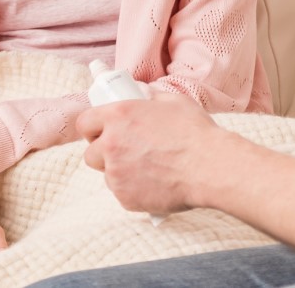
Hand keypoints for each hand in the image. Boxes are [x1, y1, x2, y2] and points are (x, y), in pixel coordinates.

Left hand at [76, 92, 225, 214]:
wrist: (210, 167)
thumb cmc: (195, 132)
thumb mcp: (172, 101)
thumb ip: (149, 98)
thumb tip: (141, 95)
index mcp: (118, 116)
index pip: (84, 122)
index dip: (93, 127)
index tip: (102, 130)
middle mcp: (111, 145)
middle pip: (90, 153)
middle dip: (103, 152)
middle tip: (125, 150)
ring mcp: (116, 175)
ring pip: (106, 175)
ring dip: (119, 171)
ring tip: (146, 167)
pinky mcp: (125, 198)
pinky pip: (122, 192)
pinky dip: (133, 189)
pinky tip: (153, 182)